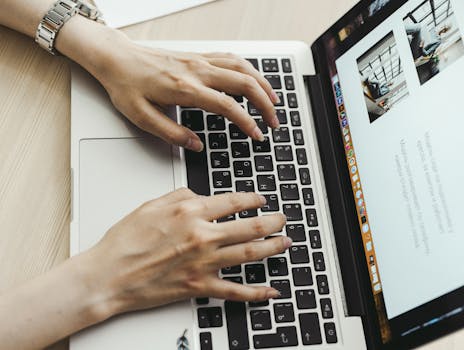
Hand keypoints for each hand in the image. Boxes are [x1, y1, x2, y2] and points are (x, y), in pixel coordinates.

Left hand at [76, 27, 279, 150]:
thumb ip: (171, 133)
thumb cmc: (126, 85)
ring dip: (262, 83)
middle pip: (244, 83)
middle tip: (274, 121)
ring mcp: (199, 60)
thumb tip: (196, 145)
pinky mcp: (198, 56)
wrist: (116, 58)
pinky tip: (254, 79)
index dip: (247, 122)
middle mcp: (197, 71)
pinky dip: (249, 69)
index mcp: (185, 89)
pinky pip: (231, 58)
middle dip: (265, 103)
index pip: (227, 106)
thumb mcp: (141, 117)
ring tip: (274, 100)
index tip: (257, 135)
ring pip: (242, 67)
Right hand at [84, 189, 288, 315]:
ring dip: (273, 248)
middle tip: (282, 219)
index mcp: (191, 212)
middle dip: (274, 222)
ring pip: (250, 254)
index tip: (261, 200)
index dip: (254, 199)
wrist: (110, 275)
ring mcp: (204, 262)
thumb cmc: (125, 241)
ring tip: (285, 242)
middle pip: (251, 226)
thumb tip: (200, 194)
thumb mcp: (151, 204)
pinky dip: (256, 292)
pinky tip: (270, 291)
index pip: (234, 202)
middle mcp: (202, 236)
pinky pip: (235, 290)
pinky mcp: (200, 286)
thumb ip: (180, 194)